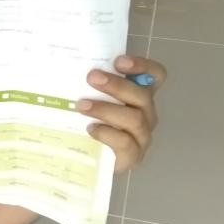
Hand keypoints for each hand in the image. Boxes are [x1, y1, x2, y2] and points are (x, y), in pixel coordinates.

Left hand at [77, 55, 165, 173]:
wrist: (88, 162)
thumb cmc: (90, 123)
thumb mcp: (91, 99)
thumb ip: (90, 85)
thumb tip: (67, 65)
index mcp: (139, 96)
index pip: (156, 76)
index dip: (143, 66)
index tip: (118, 61)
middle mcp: (146, 114)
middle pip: (143, 96)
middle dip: (117, 85)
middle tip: (92, 78)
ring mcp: (142, 136)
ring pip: (134, 118)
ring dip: (107, 109)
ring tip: (82, 105)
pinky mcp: (134, 157)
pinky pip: (126, 143)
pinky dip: (107, 133)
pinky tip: (90, 129)